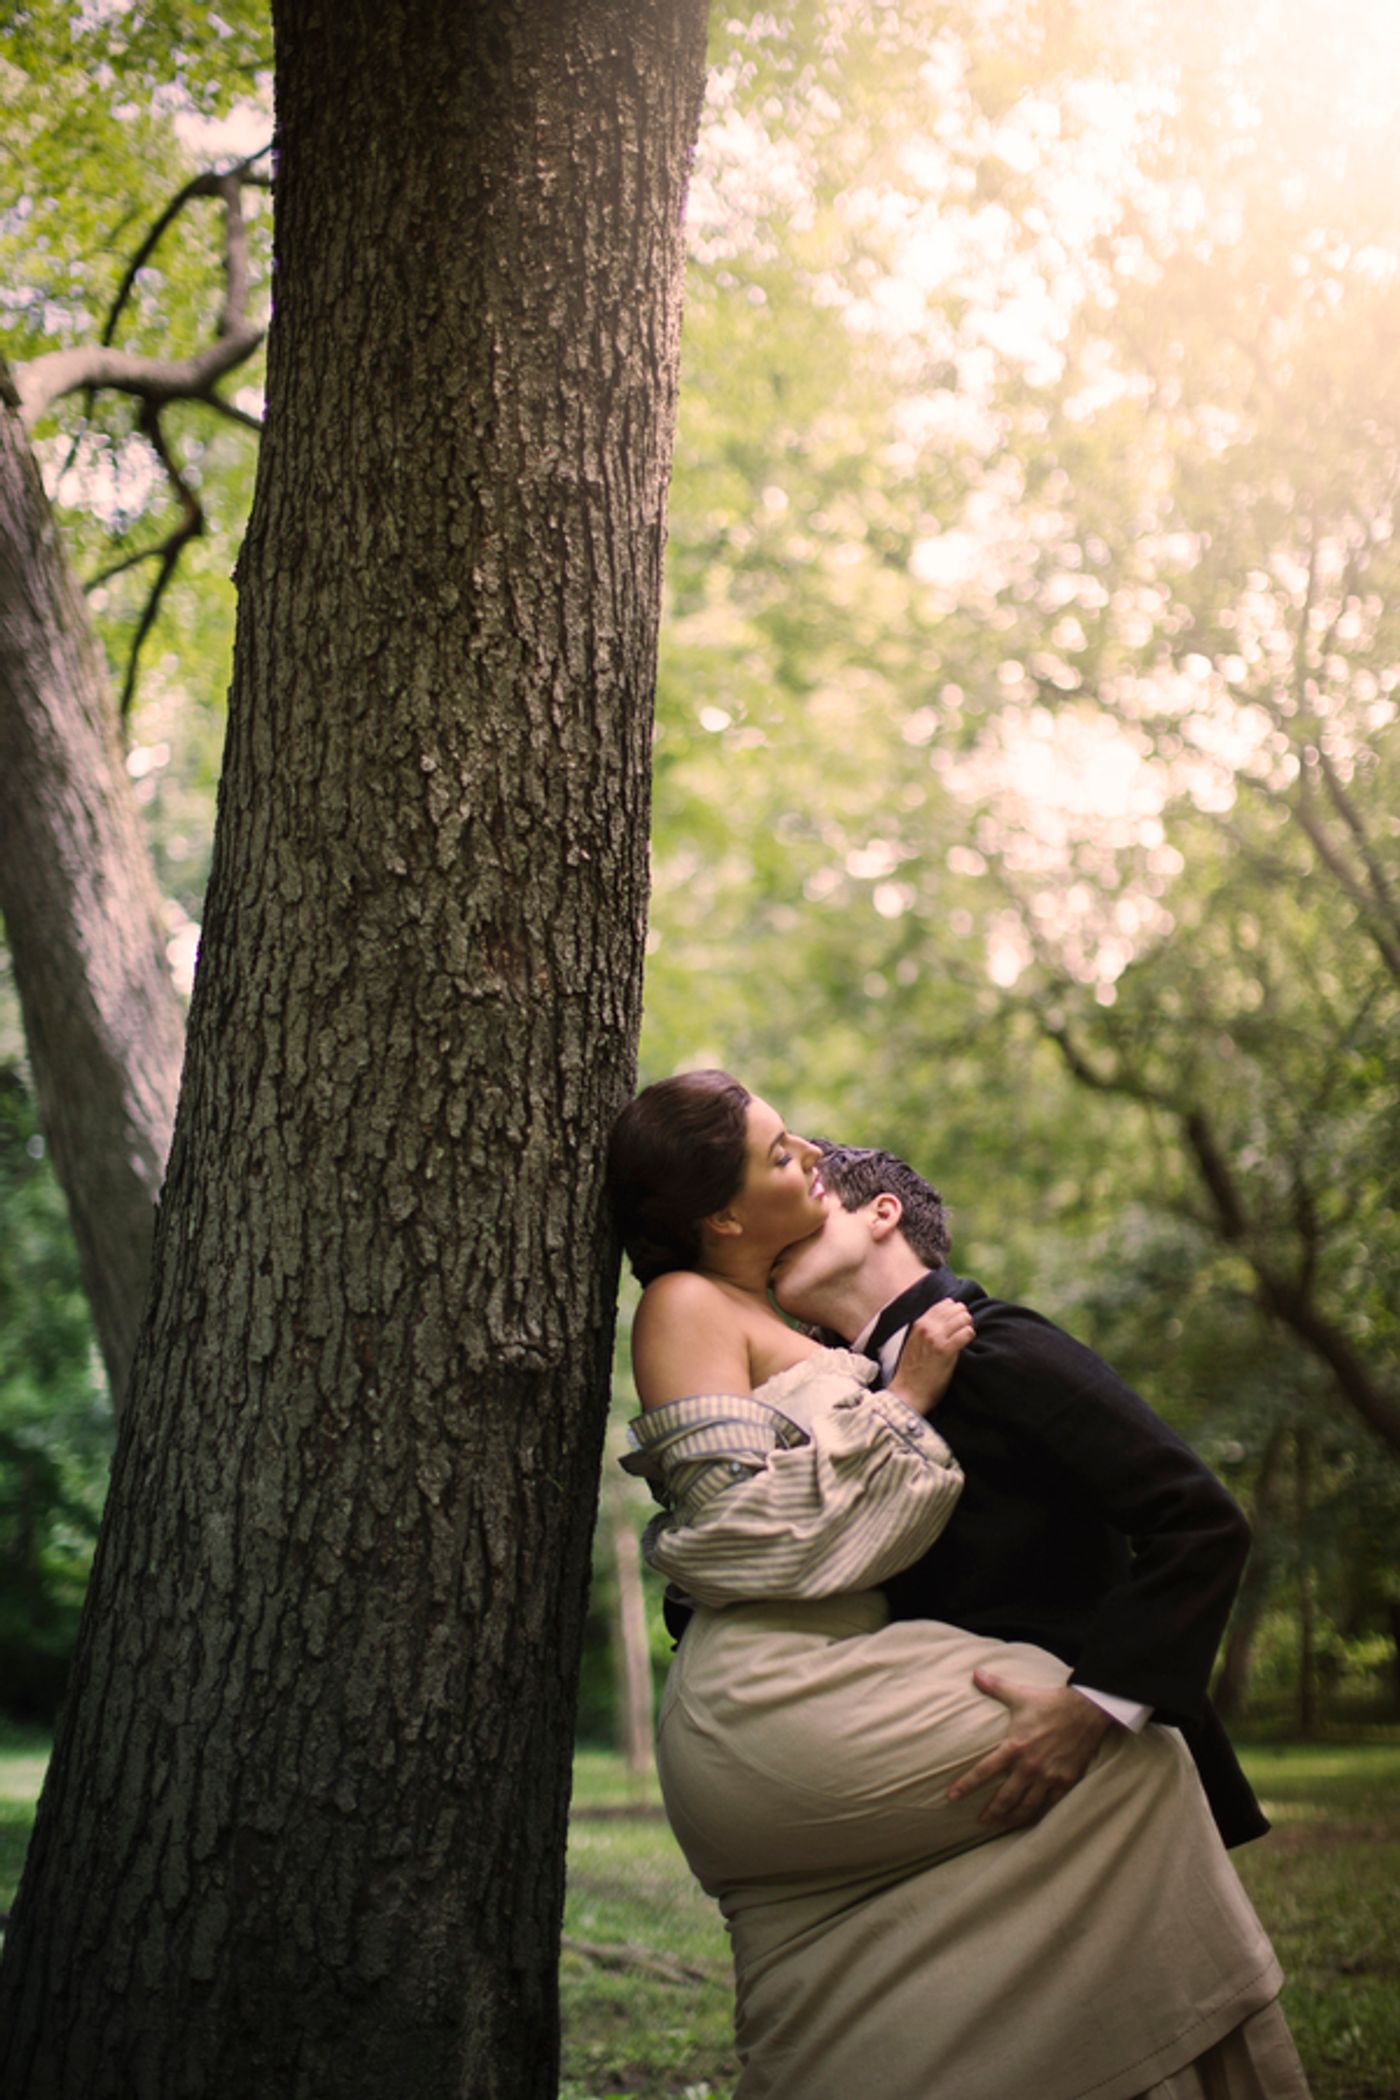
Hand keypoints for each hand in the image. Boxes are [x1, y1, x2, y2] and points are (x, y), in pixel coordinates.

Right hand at [886, 1301, 974, 1416]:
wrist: (907, 1392)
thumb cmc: (912, 1371)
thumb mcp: (914, 1343)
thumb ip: (926, 1330)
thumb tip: (945, 1321)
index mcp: (920, 1324)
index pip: (944, 1304)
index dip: (955, 1311)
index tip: (958, 1322)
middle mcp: (927, 1327)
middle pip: (956, 1308)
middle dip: (964, 1317)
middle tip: (964, 1330)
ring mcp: (936, 1338)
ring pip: (964, 1318)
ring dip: (968, 1326)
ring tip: (965, 1337)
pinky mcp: (946, 1351)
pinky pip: (967, 1333)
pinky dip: (969, 1336)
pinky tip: (966, 1344)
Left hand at [946, 1673, 1114, 1826]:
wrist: (1085, 1711)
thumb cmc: (1050, 1703)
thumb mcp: (1019, 1694)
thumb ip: (995, 1687)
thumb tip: (974, 1672)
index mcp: (1014, 1747)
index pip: (984, 1771)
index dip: (966, 1786)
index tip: (951, 1797)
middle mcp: (1030, 1767)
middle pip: (1005, 1797)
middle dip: (991, 1812)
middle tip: (980, 1822)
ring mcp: (1048, 1777)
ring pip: (1027, 1806)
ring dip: (1012, 1818)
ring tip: (1002, 1824)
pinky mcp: (1065, 1781)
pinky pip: (1050, 1804)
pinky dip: (1040, 1813)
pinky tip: (1033, 1818)